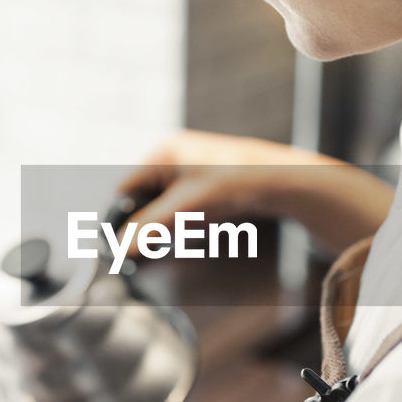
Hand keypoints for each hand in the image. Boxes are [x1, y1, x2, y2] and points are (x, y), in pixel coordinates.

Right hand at [118, 129, 393, 254]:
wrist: (281, 181)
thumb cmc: (231, 188)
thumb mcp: (183, 211)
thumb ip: (149, 229)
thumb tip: (120, 250)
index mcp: (162, 152)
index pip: (126, 189)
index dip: (124, 217)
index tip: (126, 243)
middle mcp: (176, 151)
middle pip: (146, 194)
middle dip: (151, 219)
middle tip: (158, 242)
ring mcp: (196, 161)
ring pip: (168, 198)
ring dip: (172, 219)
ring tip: (187, 230)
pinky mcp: (214, 173)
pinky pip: (189, 197)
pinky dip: (190, 214)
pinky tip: (204, 223)